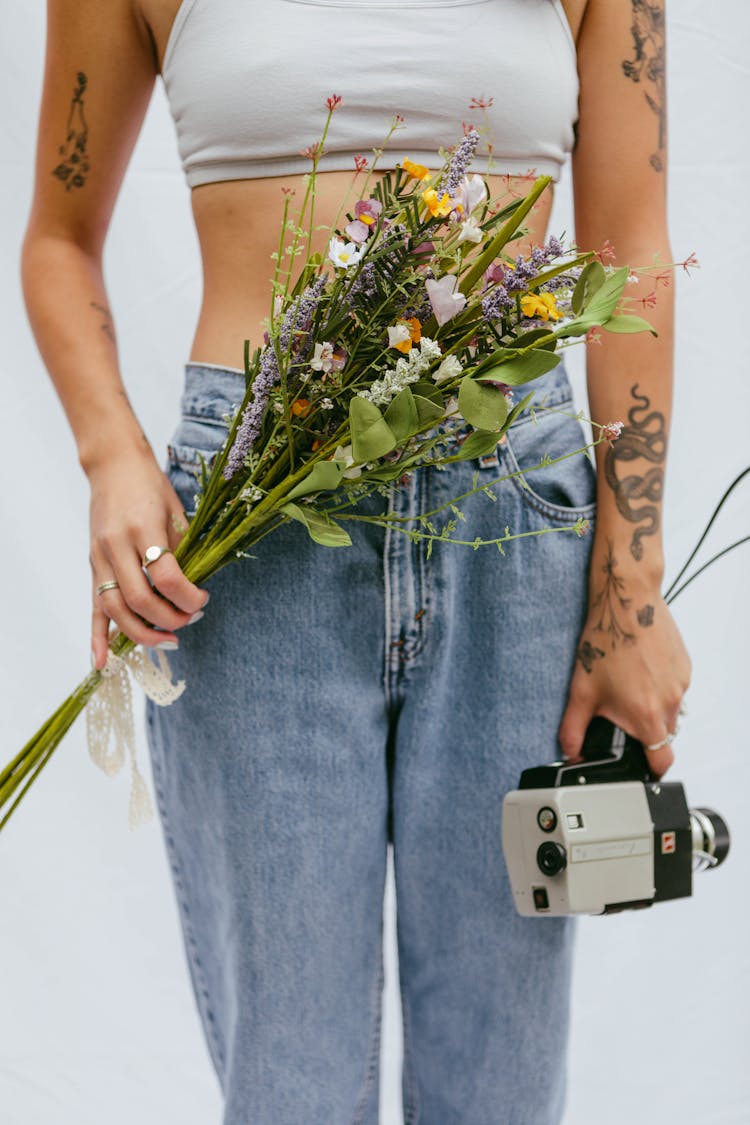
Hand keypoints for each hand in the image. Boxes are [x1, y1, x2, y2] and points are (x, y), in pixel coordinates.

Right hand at [88, 449, 208, 670]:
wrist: (114, 466)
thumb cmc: (151, 487)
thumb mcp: (176, 512)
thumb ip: (183, 552)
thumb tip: (194, 591)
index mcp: (143, 528)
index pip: (166, 576)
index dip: (188, 596)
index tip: (203, 598)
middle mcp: (117, 545)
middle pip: (140, 599)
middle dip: (169, 618)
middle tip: (190, 620)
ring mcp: (100, 557)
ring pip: (116, 609)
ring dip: (142, 633)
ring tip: (168, 640)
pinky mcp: (92, 565)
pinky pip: (93, 607)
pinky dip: (97, 637)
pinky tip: (102, 662)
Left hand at [558, 582, 690, 778]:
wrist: (626, 602)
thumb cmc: (605, 641)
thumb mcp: (581, 691)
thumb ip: (573, 728)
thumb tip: (570, 751)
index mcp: (646, 714)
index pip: (661, 760)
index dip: (652, 769)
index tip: (643, 767)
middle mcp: (670, 701)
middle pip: (665, 735)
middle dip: (646, 733)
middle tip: (624, 716)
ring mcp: (681, 683)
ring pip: (672, 710)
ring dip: (654, 708)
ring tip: (630, 687)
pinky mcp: (685, 666)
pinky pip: (676, 688)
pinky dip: (661, 687)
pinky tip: (640, 671)